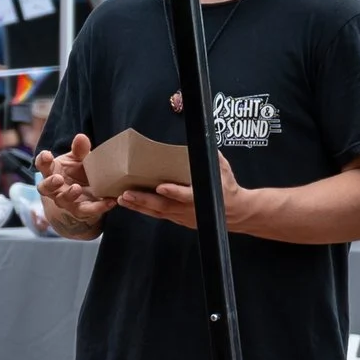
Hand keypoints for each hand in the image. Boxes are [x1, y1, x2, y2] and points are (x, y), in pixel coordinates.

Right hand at [34, 136, 109, 235]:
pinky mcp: (80, 210)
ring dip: (69, 195)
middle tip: (57, 178)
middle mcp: (55, 188)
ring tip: (77, 188)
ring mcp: (65, 200)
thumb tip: (81, 137)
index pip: (42, 165)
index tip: (47, 155)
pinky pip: (87, 210)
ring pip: (62, 200)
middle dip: (50, 183)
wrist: (87, 194)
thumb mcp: (79, 160)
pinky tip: (110, 201)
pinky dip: (98, 207)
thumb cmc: (78, 172)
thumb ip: (80, 150)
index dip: (42, 160)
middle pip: (45, 187)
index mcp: (52, 171)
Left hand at [117, 152, 242, 232]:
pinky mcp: (177, 219)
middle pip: (164, 205)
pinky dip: (143, 210)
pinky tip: (130, 203)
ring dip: (139, 205)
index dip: (174, 191)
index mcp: (201, 197)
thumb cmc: (228, 190)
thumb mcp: (223, 172)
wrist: (236, 213)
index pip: (186, 195)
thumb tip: (203, 141)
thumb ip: (213, 158)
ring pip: (157, 211)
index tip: (162, 187)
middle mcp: (188, 209)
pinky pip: (157, 214)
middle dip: (144, 199)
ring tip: (123, 198)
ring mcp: (181, 216)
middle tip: (128, 193)